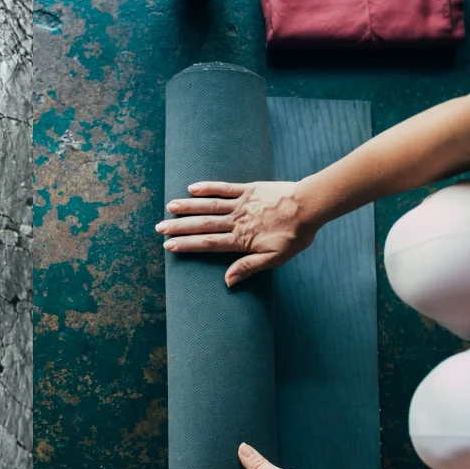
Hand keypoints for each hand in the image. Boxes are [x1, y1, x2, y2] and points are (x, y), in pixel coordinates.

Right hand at [157, 179, 314, 286]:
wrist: (309, 207)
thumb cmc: (294, 236)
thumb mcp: (274, 258)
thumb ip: (249, 268)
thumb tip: (227, 281)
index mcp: (241, 240)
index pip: (208, 243)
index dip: (186, 244)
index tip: (169, 246)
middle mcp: (236, 221)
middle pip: (202, 225)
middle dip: (179, 227)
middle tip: (159, 228)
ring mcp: (241, 204)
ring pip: (209, 206)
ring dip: (188, 207)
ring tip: (169, 207)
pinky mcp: (248, 190)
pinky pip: (224, 188)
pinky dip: (207, 187)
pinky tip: (192, 188)